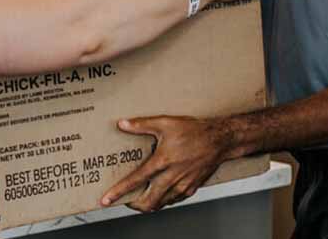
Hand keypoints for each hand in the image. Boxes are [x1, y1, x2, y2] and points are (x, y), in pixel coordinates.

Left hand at [100, 116, 229, 212]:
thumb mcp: (165, 123)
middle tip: (125, 201)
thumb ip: (141, 125)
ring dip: (149, 204)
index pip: (136, 181)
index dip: (119, 192)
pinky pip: (174, 200)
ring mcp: (183, 185)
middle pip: (149, 201)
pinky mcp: (191, 188)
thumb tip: (122, 124)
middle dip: (134, 205)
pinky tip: (159, 193)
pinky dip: (164, 200)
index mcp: (163, 161)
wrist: (220, 140)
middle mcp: (172, 176)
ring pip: (161, 204)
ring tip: (140, 198)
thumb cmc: (194, 131)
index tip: (107, 199)